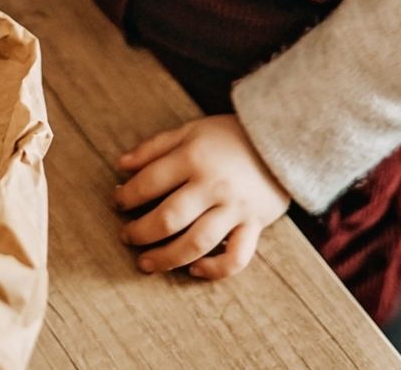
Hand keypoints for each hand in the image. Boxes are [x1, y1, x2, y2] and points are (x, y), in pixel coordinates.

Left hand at [114, 115, 290, 280]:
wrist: (282, 138)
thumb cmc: (230, 136)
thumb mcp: (190, 130)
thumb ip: (155, 147)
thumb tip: (121, 165)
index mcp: (194, 158)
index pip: (149, 183)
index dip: (126, 196)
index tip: (118, 203)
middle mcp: (213, 186)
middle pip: (168, 219)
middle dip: (140, 233)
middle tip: (126, 237)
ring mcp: (235, 208)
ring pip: (196, 244)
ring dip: (167, 259)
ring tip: (146, 264)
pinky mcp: (255, 225)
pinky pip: (236, 257)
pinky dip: (214, 270)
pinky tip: (195, 270)